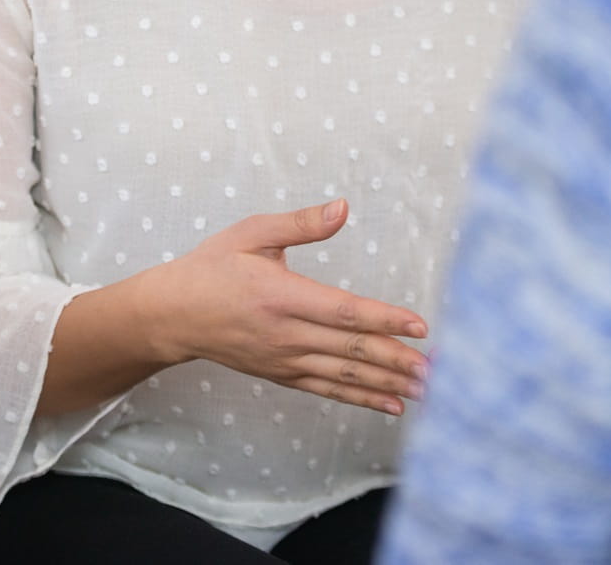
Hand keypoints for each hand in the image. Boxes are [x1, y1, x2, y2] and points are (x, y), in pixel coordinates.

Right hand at [143, 198, 429, 415]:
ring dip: (387, 383)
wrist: (173, 314)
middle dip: (397, 359)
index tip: (419, 326)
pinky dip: (361, 398)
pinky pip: (328, 390)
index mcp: (281, 296)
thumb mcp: (252, 233)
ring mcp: (284, 359)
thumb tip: (343, 207)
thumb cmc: (213, 266)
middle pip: (351, 349)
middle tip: (437, 369)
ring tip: (426, 390)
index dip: (384, 319)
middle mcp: (286, 334)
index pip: (343, 311)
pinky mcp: (281, 375)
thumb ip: (300, 224)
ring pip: (344, 374)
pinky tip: (391, 403)